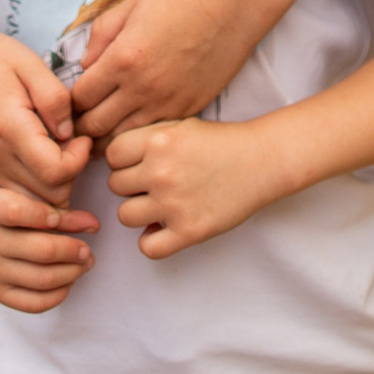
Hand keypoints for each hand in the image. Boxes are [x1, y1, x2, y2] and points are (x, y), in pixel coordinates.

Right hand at [0, 18, 91, 205]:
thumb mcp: (31, 65)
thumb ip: (56, 100)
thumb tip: (71, 133)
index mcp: (9, 129)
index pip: (55, 171)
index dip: (79, 159)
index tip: (83, 136)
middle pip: (48, 194)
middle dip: (72, 173)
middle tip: (76, 142)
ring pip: (35, 202)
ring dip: (57, 183)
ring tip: (63, 149)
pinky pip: (20, 195)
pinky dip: (40, 186)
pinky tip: (47, 156)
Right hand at [0, 185, 98, 312]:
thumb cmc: (25, 205)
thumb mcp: (39, 198)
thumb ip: (65, 212)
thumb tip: (93, 226)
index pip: (15, 212)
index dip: (43, 216)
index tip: (59, 218)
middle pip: (40, 250)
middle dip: (72, 251)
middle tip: (87, 251)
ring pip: (42, 278)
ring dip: (72, 273)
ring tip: (85, 263)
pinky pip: (35, 302)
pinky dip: (59, 293)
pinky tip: (69, 280)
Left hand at [70, 0, 262, 138]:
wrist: (230, 6)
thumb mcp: (129, 7)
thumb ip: (99, 37)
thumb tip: (85, 66)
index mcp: (123, 59)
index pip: (80, 98)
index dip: (70, 102)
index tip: (71, 101)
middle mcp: (142, 88)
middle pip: (96, 125)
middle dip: (82, 127)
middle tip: (78, 124)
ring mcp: (167, 103)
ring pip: (124, 139)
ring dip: (108, 137)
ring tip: (101, 132)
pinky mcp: (188, 111)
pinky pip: (152, 133)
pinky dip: (138, 135)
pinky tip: (133, 127)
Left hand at [105, 117, 284, 257]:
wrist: (261, 161)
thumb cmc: (221, 142)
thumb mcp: (180, 125)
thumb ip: (147, 138)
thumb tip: (114, 159)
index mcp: (158, 140)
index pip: (112, 155)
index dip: (122, 160)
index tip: (138, 163)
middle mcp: (161, 171)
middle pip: (115, 185)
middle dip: (131, 185)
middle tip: (152, 184)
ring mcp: (173, 203)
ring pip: (124, 216)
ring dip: (138, 211)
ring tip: (159, 205)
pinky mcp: (189, 231)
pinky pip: (148, 247)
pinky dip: (152, 241)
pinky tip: (164, 229)